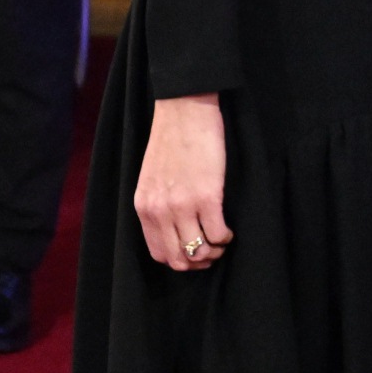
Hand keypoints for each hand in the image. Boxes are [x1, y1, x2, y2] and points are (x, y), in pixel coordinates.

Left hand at [134, 93, 231, 270]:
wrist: (184, 111)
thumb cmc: (170, 142)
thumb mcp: (151, 179)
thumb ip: (157, 206)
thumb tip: (174, 233)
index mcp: (144, 206)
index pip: (159, 253)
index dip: (179, 260)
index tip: (192, 253)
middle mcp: (160, 210)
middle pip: (180, 259)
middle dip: (198, 261)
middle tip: (211, 249)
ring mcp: (182, 205)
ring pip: (200, 251)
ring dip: (214, 250)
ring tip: (220, 236)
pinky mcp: (207, 197)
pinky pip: (218, 235)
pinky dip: (226, 237)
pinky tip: (227, 227)